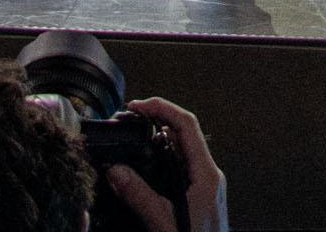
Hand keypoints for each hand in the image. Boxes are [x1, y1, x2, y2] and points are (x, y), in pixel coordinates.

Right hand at [104, 98, 225, 231]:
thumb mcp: (163, 222)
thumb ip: (139, 196)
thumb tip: (116, 170)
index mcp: (206, 175)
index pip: (187, 125)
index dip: (162, 109)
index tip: (138, 106)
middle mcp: (208, 176)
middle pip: (183, 134)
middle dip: (156, 121)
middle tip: (130, 118)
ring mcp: (204, 187)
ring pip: (181, 151)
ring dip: (157, 141)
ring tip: (133, 136)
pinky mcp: (198, 198)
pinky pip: (179, 168)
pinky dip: (160, 160)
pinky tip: (144, 166)